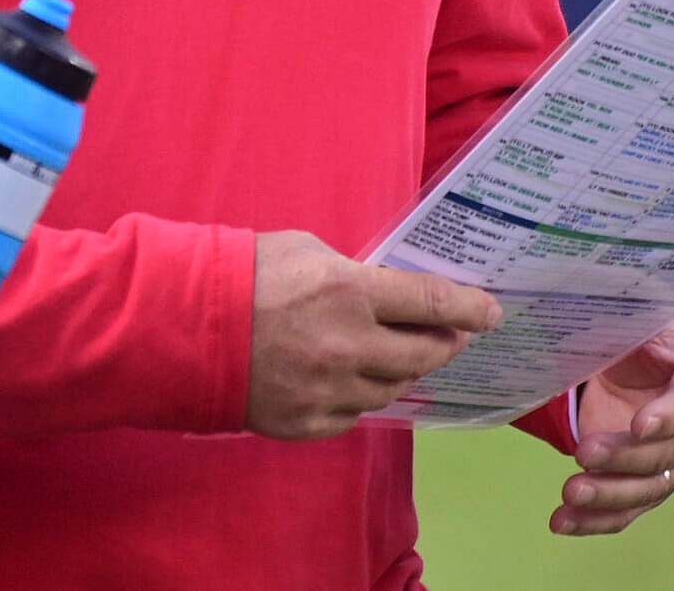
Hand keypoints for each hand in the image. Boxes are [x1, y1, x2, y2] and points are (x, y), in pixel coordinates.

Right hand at [245, 231, 501, 439]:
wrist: (181, 328)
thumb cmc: (242, 273)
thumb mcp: (305, 249)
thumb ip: (351, 273)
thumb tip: (385, 292)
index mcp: (350, 293)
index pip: (431, 302)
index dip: (469, 308)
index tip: (492, 312)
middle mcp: (349, 347)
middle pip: (423, 355)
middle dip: (446, 344)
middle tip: (453, 336)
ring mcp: (329, 391)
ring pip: (393, 388)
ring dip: (404, 370)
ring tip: (398, 355)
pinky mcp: (307, 423)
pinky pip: (355, 413)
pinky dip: (361, 395)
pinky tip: (353, 379)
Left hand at [552, 315, 673, 536]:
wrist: (631, 354)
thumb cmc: (639, 324)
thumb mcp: (639, 306)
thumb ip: (630, 302)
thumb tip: (593, 282)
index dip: (673, 414)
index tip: (641, 424)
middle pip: (673, 452)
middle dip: (628, 458)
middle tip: (584, 452)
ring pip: (651, 488)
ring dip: (611, 495)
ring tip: (571, 494)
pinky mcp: (648, 483)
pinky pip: (628, 508)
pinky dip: (596, 520)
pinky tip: (562, 521)